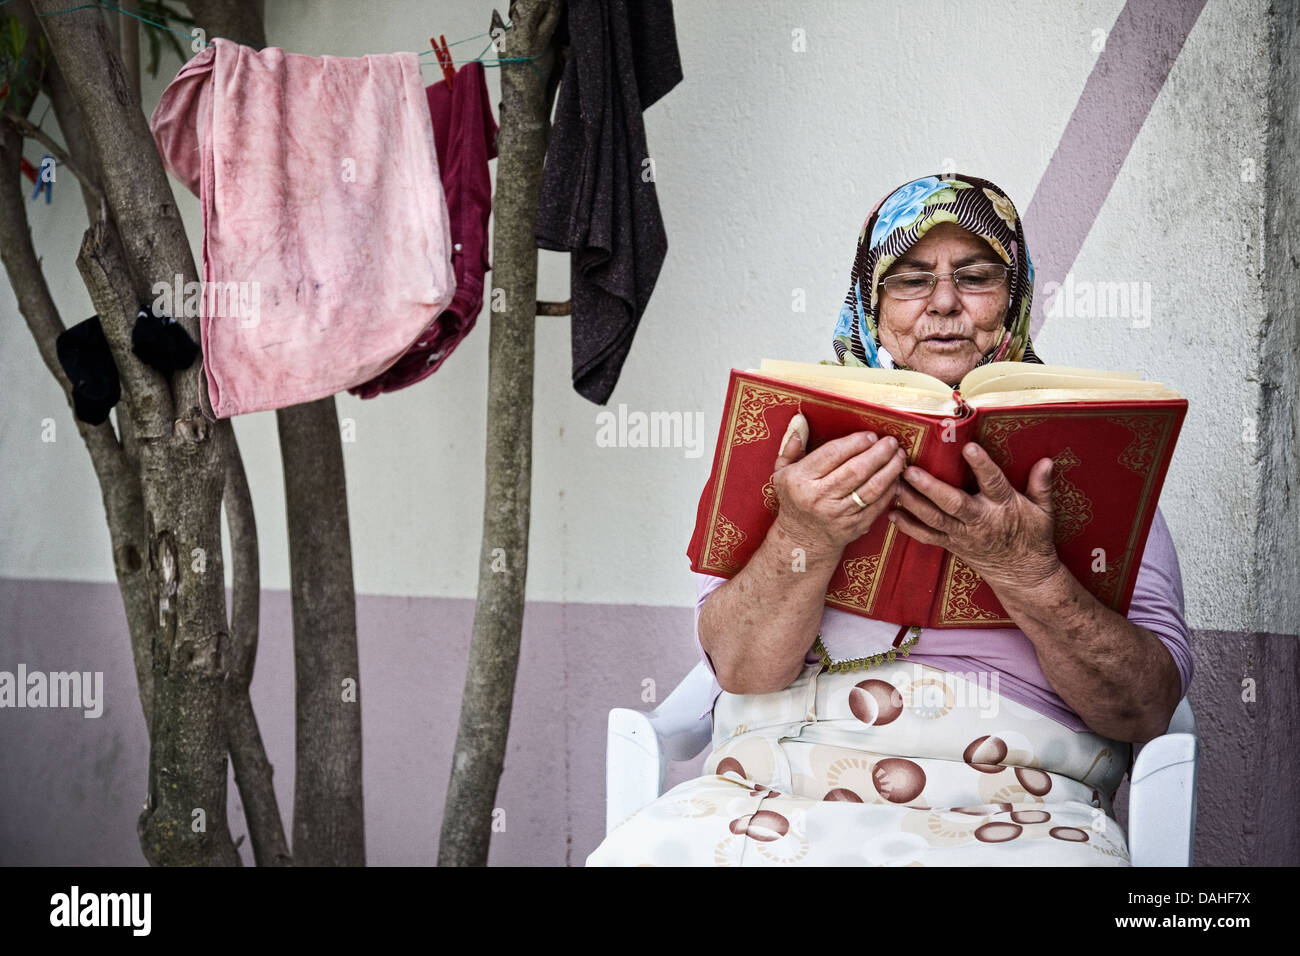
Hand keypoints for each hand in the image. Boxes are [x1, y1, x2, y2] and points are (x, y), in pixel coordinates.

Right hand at [770, 413, 908, 554]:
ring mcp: (837, 514)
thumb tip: (800, 420)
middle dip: (878, 453)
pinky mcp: (853, 526)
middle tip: (891, 442)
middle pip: (855, 470)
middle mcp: (818, 497)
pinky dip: (889, 491)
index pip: (831, 455)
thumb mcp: (782, 473)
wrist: (802, 541)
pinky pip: (876, 506)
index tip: (870, 435)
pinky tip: (896, 478)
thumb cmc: (795, 500)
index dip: (854, 443)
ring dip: (889, 470)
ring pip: (870, 489)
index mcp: (800, 480)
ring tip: (899, 456)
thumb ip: (791, 446)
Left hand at [887, 442, 1060, 592]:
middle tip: (910, 470)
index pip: (993, 482)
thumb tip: (1047, 461)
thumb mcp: (1044, 512)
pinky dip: (908, 527)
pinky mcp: (952, 545)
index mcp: (1003, 507)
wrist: (1024, 576)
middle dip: (930, 487)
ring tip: (895, 485)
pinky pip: (927, 537)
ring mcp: (963, 535)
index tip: (969, 446)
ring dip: (913, 502)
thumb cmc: (1034, 538)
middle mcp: (980, 520)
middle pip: (953, 503)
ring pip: (934, 519)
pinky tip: (891, 514)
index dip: (981, 465)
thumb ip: (1041, 486)